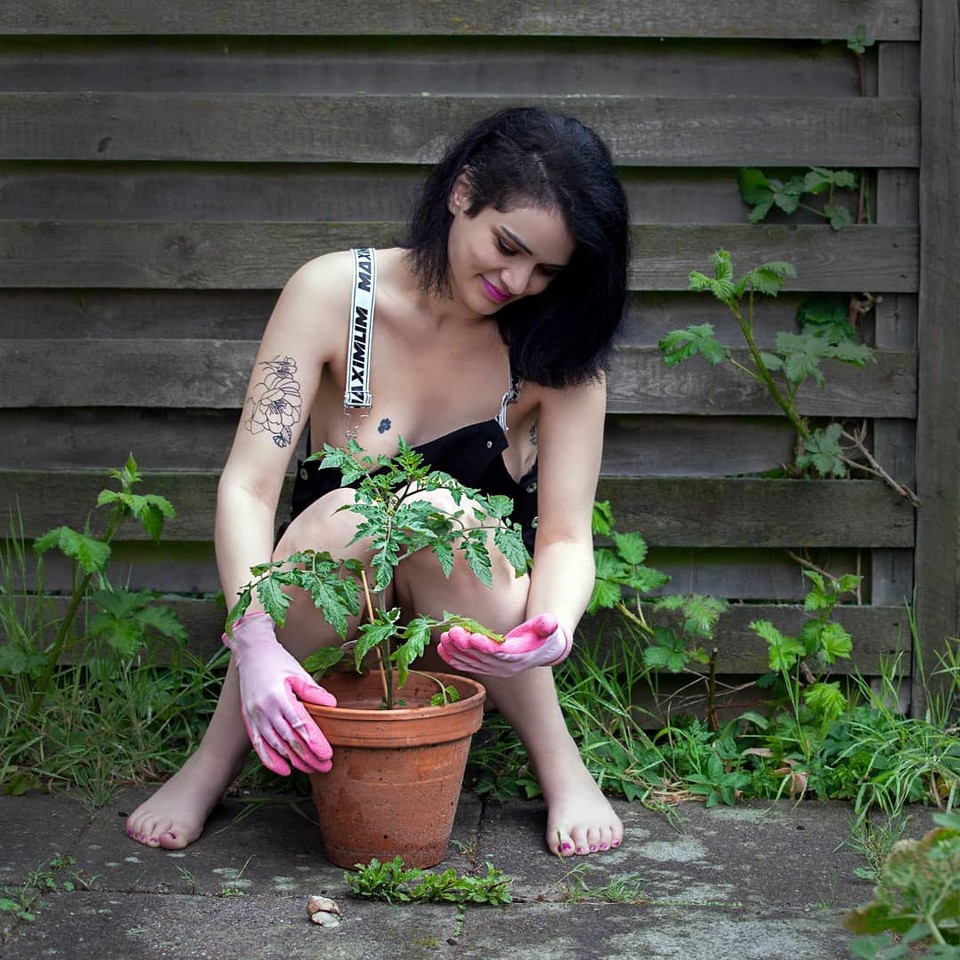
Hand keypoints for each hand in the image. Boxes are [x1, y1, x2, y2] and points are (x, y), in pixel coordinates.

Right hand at [223, 612, 336, 775]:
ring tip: (310, 770)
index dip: (314, 742)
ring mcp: (254, 717)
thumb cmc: (277, 661)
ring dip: (294, 761)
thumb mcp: (298, 672)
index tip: (327, 754)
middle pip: (289, 740)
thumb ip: (313, 690)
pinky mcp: (248, 720)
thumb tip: (332, 705)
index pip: (300, 725)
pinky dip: (271, 760)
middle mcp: (264, 709)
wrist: (251, 653)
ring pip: (275, 746)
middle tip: (325, 767)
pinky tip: (284, 770)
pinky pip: (259, 745)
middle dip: (308, 756)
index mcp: (279, 696)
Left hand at [437, 613, 571, 677]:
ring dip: (455, 651)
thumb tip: (551, 622)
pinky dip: (453, 658)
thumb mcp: (549, 628)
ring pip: (471, 662)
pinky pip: (467, 664)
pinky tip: (440, 648)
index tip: (473, 637)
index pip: (499, 653)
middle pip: (481, 657)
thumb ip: (548, 625)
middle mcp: (504, 667)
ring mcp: (493, 669)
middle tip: (452, 632)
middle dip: (465, 645)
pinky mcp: (485, 666)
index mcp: (517, 657)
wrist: (541, 650)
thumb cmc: (543, 635)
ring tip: (443, 637)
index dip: (486, 646)